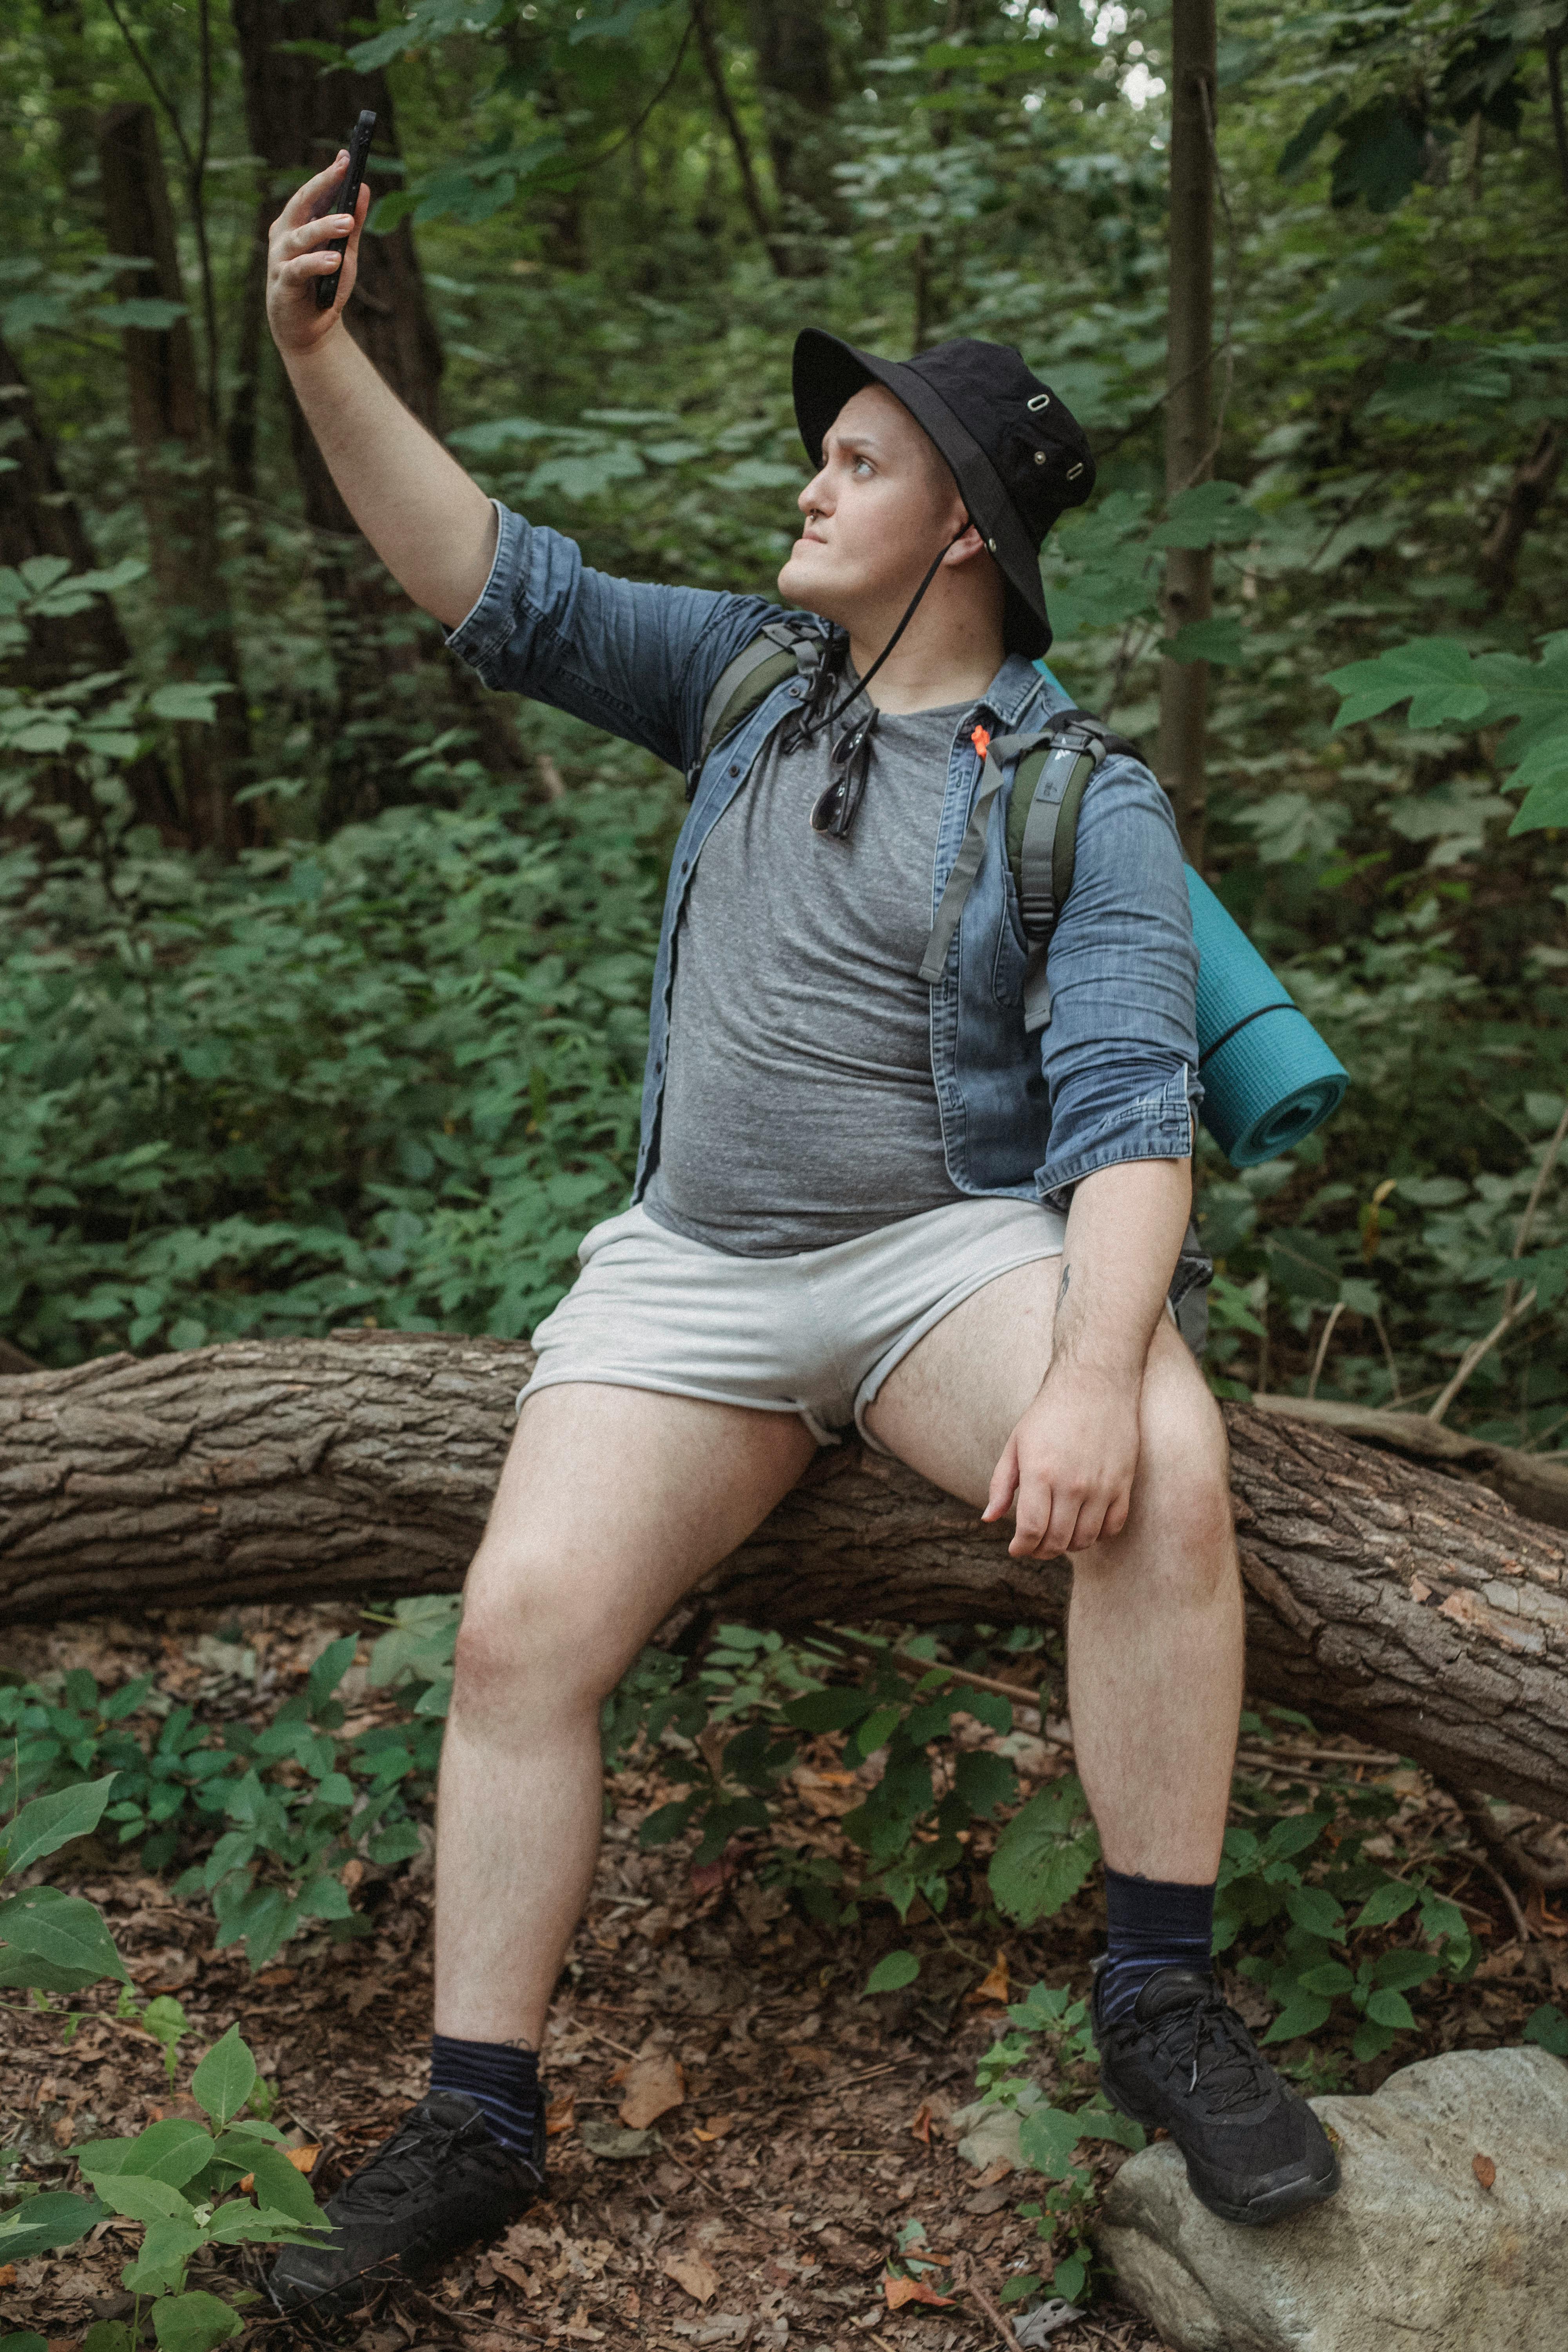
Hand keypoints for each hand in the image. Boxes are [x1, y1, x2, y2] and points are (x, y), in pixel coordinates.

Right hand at [265, 155, 370, 357]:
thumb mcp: (345, 252)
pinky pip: (299, 269)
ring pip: (301, 236)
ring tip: (348, 223)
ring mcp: (281, 259)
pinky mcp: (283, 284)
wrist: (310, 330)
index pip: (312, 193)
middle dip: (322, 186)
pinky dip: (317, 263)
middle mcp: (284, 236)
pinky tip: (334, 260)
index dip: (328, 175)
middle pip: (301, 204)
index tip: (346, 157)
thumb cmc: (325, 286)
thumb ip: (353, 224)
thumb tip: (364, 189)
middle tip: (343, 172)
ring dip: (325, 227)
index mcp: (296, 224)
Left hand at [982, 1365, 1140, 1556]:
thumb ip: (1001, 1484)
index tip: (1016, 1549)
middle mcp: (1072, 1484)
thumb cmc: (1049, 1413)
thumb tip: (989, 1519)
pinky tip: (1084, 1525)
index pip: (1031, 1530)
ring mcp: (1101, 1486)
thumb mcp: (1016, 1444)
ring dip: (1069, 1546)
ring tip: (1058, 1535)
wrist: (1094, 1384)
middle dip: (1041, 1551)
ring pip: (1085, 1539)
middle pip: (1057, 1541)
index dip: (1021, 1547)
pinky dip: (1098, 1535)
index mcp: (1040, 1473)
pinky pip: (1113, 1527)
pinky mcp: (1123, 1484)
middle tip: (1034, 1546)